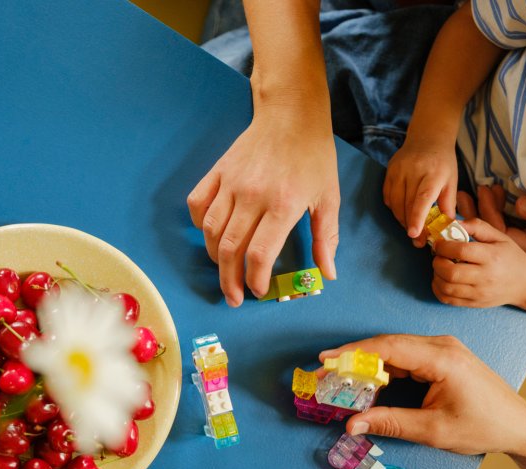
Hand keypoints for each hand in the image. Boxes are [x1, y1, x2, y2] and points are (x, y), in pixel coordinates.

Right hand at [187, 105, 339, 306]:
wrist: (292, 114)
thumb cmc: (314, 156)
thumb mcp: (329, 197)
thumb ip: (327, 238)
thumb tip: (328, 273)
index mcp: (283, 205)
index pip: (258, 253)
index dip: (254, 279)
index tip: (257, 291)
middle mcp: (252, 196)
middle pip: (230, 249)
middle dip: (229, 280)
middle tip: (233, 297)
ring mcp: (231, 183)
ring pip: (209, 230)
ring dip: (214, 257)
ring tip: (224, 271)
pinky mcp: (218, 172)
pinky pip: (197, 203)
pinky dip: (197, 224)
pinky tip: (209, 234)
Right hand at [319, 334, 525, 455]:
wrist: (520, 426)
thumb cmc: (484, 427)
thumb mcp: (433, 430)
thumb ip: (390, 423)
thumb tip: (352, 424)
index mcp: (441, 358)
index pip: (387, 347)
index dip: (352, 352)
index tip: (325, 360)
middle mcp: (442, 346)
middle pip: (388, 345)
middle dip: (354, 358)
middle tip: (325, 373)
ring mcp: (444, 350)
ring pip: (396, 351)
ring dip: (369, 364)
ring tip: (342, 380)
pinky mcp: (445, 358)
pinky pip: (408, 358)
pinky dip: (386, 369)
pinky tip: (371, 384)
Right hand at [383, 133, 457, 245]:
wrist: (428, 137)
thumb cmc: (442, 162)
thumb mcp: (452, 181)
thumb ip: (448, 204)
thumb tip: (446, 228)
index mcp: (433, 173)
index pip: (422, 198)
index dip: (417, 217)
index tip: (414, 234)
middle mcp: (413, 170)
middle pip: (406, 204)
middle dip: (411, 225)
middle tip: (418, 241)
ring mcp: (398, 170)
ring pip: (394, 203)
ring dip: (401, 219)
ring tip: (411, 227)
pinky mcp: (388, 171)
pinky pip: (387, 196)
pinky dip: (394, 208)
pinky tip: (403, 211)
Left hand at [431, 217, 525, 307]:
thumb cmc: (510, 256)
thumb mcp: (499, 236)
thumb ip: (477, 227)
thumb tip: (454, 223)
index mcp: (492, 257)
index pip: (461, 251)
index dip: (444, 246)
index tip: (440, 243)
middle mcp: (485, 277)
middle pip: (451, 272)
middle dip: (437, 262)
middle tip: (439, 256)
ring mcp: (479, 293)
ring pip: (446, 288)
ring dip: (436, 276)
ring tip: (440, 267)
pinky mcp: (474, 303)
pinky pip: (447, 299)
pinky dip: (438, 289)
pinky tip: (442, 280)